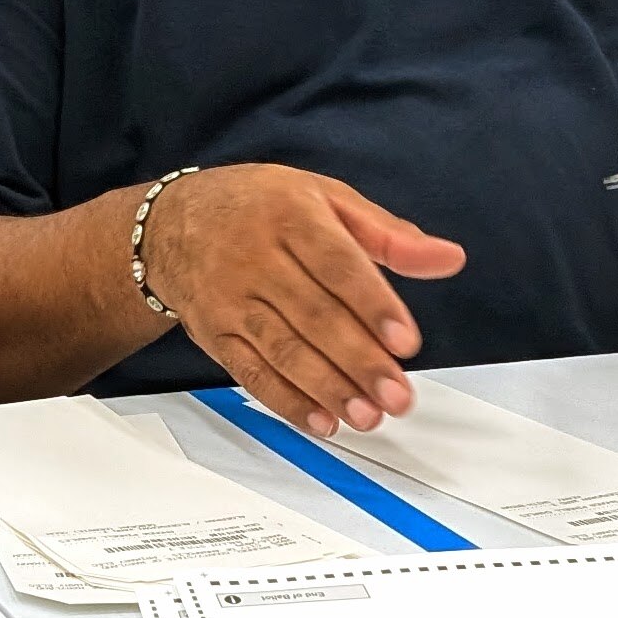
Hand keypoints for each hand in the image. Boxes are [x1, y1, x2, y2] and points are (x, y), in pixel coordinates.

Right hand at [139, 165, 466, 438]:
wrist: (169, 223)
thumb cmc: (255, 206)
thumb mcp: (324, 197)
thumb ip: (387, 234)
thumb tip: (448, 258)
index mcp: (289, 214)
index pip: (336, 264)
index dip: (373, 306)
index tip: (406, 342)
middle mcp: (254, 256)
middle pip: (312, 314)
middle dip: (359, 361)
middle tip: (398, 395)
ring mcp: (229, 297)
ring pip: (282, 349)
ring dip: (327, 388)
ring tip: (367, 415)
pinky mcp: (213, 331)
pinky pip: (250, 371)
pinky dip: (286, 401)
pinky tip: (320, 419)